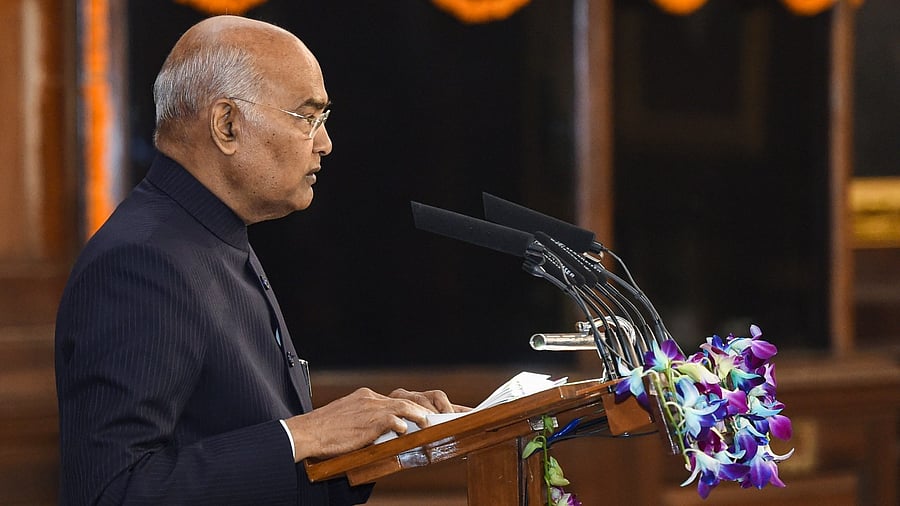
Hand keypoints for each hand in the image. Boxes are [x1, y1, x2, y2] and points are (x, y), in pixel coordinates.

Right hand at [284, 387, 468, 462]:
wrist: (306, 433)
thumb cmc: (326, 433)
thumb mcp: (350, 422)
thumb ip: (370, 423)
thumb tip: (391, 432)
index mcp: (367, 397)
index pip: (399, 398)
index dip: (419, 405)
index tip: (436, 411)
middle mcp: (371, 398)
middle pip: (408, 398)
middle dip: (428, 406)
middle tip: (446, 414)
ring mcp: (371, 406)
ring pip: (406, 406)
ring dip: (422, 415)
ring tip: (434, 424)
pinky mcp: (369, 419)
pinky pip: (394, 419)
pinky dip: (404, 426)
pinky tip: (410, 432)